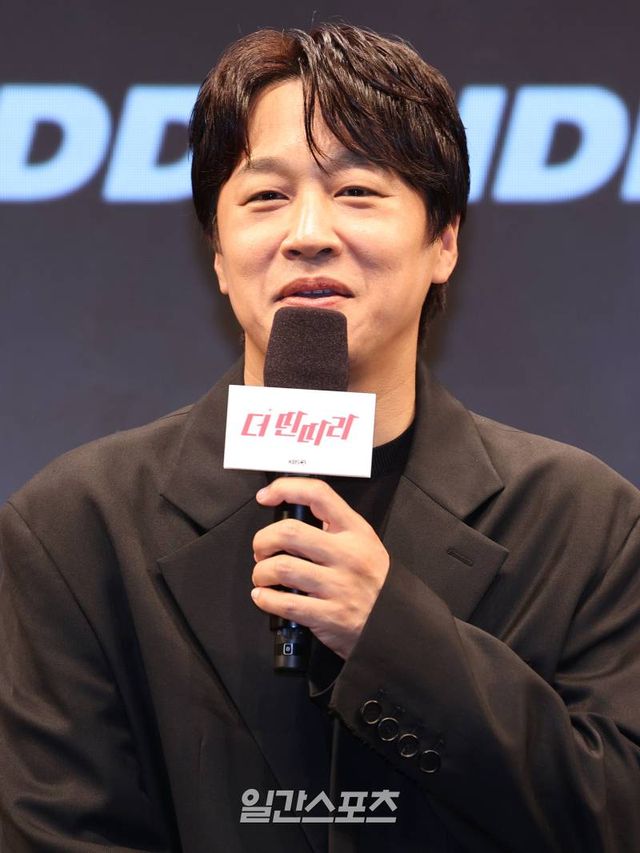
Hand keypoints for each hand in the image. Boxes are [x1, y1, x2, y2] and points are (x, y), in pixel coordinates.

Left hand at [251, 477, 389, 659]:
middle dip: (263, 540)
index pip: (318, 495)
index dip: (286, 488)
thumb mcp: (364, 543)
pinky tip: (264, 597)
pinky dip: (265, 599)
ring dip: (261, 572)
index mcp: (355, 531)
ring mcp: (339, 586)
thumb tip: (294, 511)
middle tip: (261, 549)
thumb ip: (335, 526)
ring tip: (263, 576)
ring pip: (281, 568)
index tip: (265, 495)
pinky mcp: (329, 615)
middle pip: (289, 532)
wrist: (394, 621)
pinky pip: (284, 603)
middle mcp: (348, 555)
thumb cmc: (372, 580)